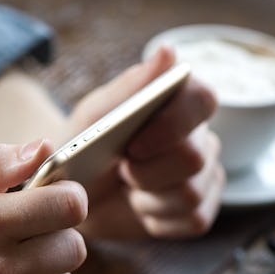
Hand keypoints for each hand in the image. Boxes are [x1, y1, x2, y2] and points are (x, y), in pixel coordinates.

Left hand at [72, 46, 224, 239]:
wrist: (69, 193)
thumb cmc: (84, 144)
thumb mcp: (94, 115)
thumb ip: (130, 87)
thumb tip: (169, 52)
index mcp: (179, 103)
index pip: (203, 100)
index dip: (173, 124)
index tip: (133, 145)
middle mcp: (201, 137)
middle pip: (195, 156)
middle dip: (147, 171)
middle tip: (120, 169)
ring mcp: (205, 176)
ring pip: (191, 193)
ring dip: (147, 197)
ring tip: (127, 188)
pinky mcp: (198, 212)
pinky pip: (192, 221)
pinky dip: (156, 219)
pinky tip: (138, 208)